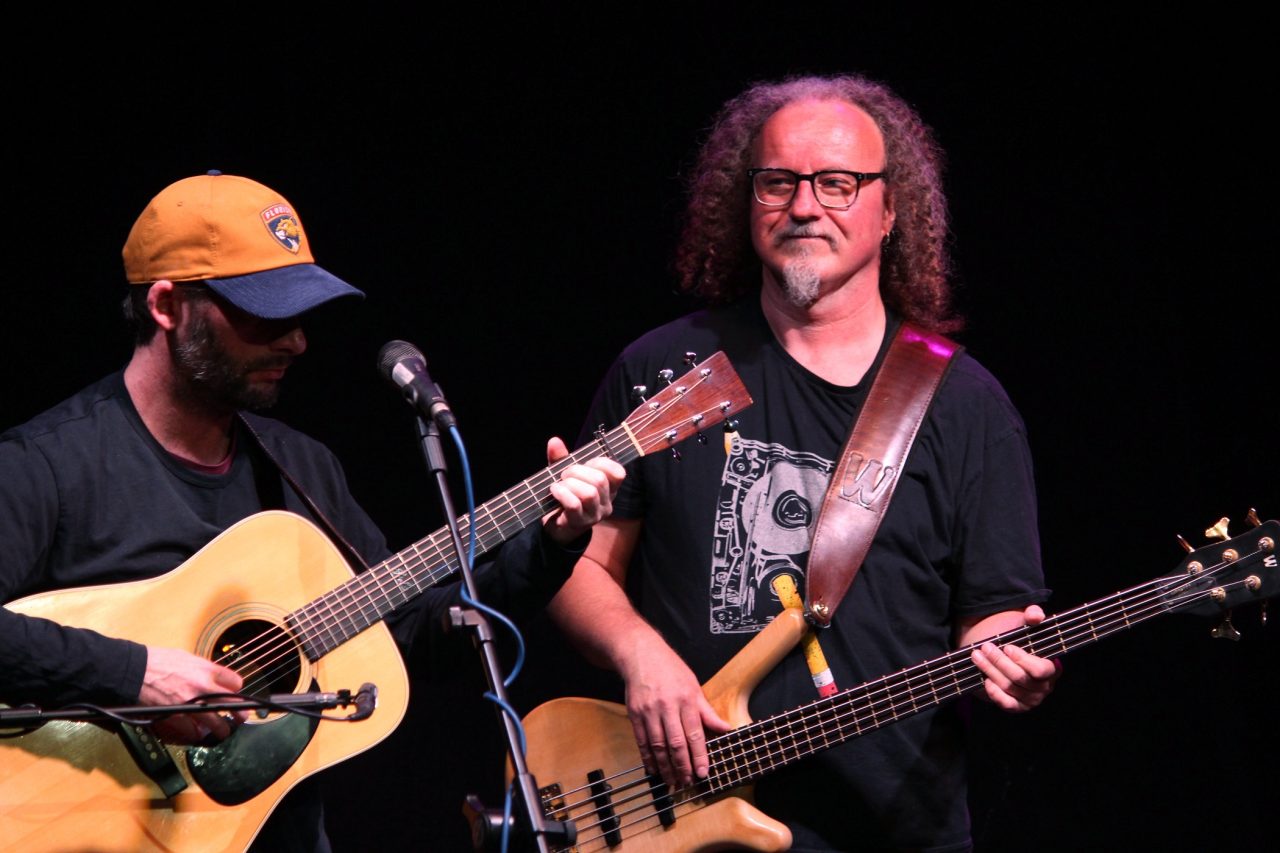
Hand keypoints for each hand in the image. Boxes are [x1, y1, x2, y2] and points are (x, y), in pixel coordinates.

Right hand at [140, 646, 246, 743]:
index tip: (235, 693)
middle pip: (233, 704)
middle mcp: (203, 687)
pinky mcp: (176, 717)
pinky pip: (193, 731)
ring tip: (222, 731)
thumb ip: (203, 669)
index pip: (236, 682)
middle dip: (239, 713)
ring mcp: (191, 704)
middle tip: (241, 718)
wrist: (134, 671)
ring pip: (216, 723)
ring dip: (221, 729)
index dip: (236, 689)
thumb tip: (211, 677)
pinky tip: (198, 733)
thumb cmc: (157, 661)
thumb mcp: (187, 657)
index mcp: (207, 670)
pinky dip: (196, 733)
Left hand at [542, 437, 625, 544]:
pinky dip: (562, 494)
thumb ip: (562, 459)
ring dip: (570, 484)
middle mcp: (606, 502)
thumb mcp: (565, 476)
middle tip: (564, 475)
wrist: (557, 527)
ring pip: (589, 493)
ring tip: (559, 485)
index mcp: (609, 489)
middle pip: (599, 480)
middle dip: (577, 472)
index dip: (600, 463)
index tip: (585, 463)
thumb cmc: (565, 497)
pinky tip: (555, 491)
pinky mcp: (580, 523)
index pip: (617, 472)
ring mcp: (595, 514)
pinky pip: (575, 504)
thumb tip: (554, 441)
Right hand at [620, 638, 731, 788]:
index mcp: (686, 700)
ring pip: (658, 745)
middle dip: (682, 766)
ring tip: (671, 780)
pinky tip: (653, 768)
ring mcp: (649, 711)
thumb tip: (726, 729)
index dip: (699, 756)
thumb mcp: (694, 686)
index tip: (702, 772)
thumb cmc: (670, 669)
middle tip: (686, 782)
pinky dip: (647, 757)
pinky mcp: (634, 714)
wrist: (641, 654)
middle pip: (675, 743)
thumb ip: (707, 712)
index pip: (694, 734)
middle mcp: (667, 706)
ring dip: (665, 766)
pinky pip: (642, 741)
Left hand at [969, 605, 1060, 711]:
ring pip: (1009, 688)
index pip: (1042, 670)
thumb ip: (1032, 615)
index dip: (1024, 660)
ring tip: (977, 656)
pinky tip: (985, 679)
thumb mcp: (1023, 624)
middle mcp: (1045, 686)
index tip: (1007, 647)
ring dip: (990, 670)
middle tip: (985, 648)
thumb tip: (1035, 615)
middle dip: (1000, 661)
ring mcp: (1031, 699)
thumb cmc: (1016, 639)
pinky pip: (1006, 704)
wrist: (1001, 653)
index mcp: (1052, 668)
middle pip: (1020, 678)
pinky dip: (994, 692)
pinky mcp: (1017, 706)